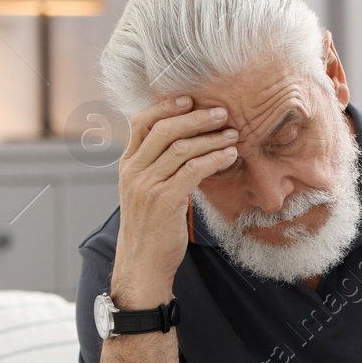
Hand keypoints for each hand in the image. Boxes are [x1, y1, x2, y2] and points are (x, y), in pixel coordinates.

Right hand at [110, 95, 239, 306]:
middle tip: (222, 112)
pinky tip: (230, 156)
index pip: (141, 123)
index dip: (165, 106)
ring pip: (181, 148)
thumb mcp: (147, 192)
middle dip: (196, 117)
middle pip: (163, 130)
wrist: (143, 263)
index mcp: (127, 165)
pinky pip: (192, 170)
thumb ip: (159, 168)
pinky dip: (214, 159)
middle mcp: (133, 171)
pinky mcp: (164, 201)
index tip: (189, 98)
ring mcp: (147, 185)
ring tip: (233, 134)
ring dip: (211, 138)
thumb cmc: (151, 228)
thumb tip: (186, 146)